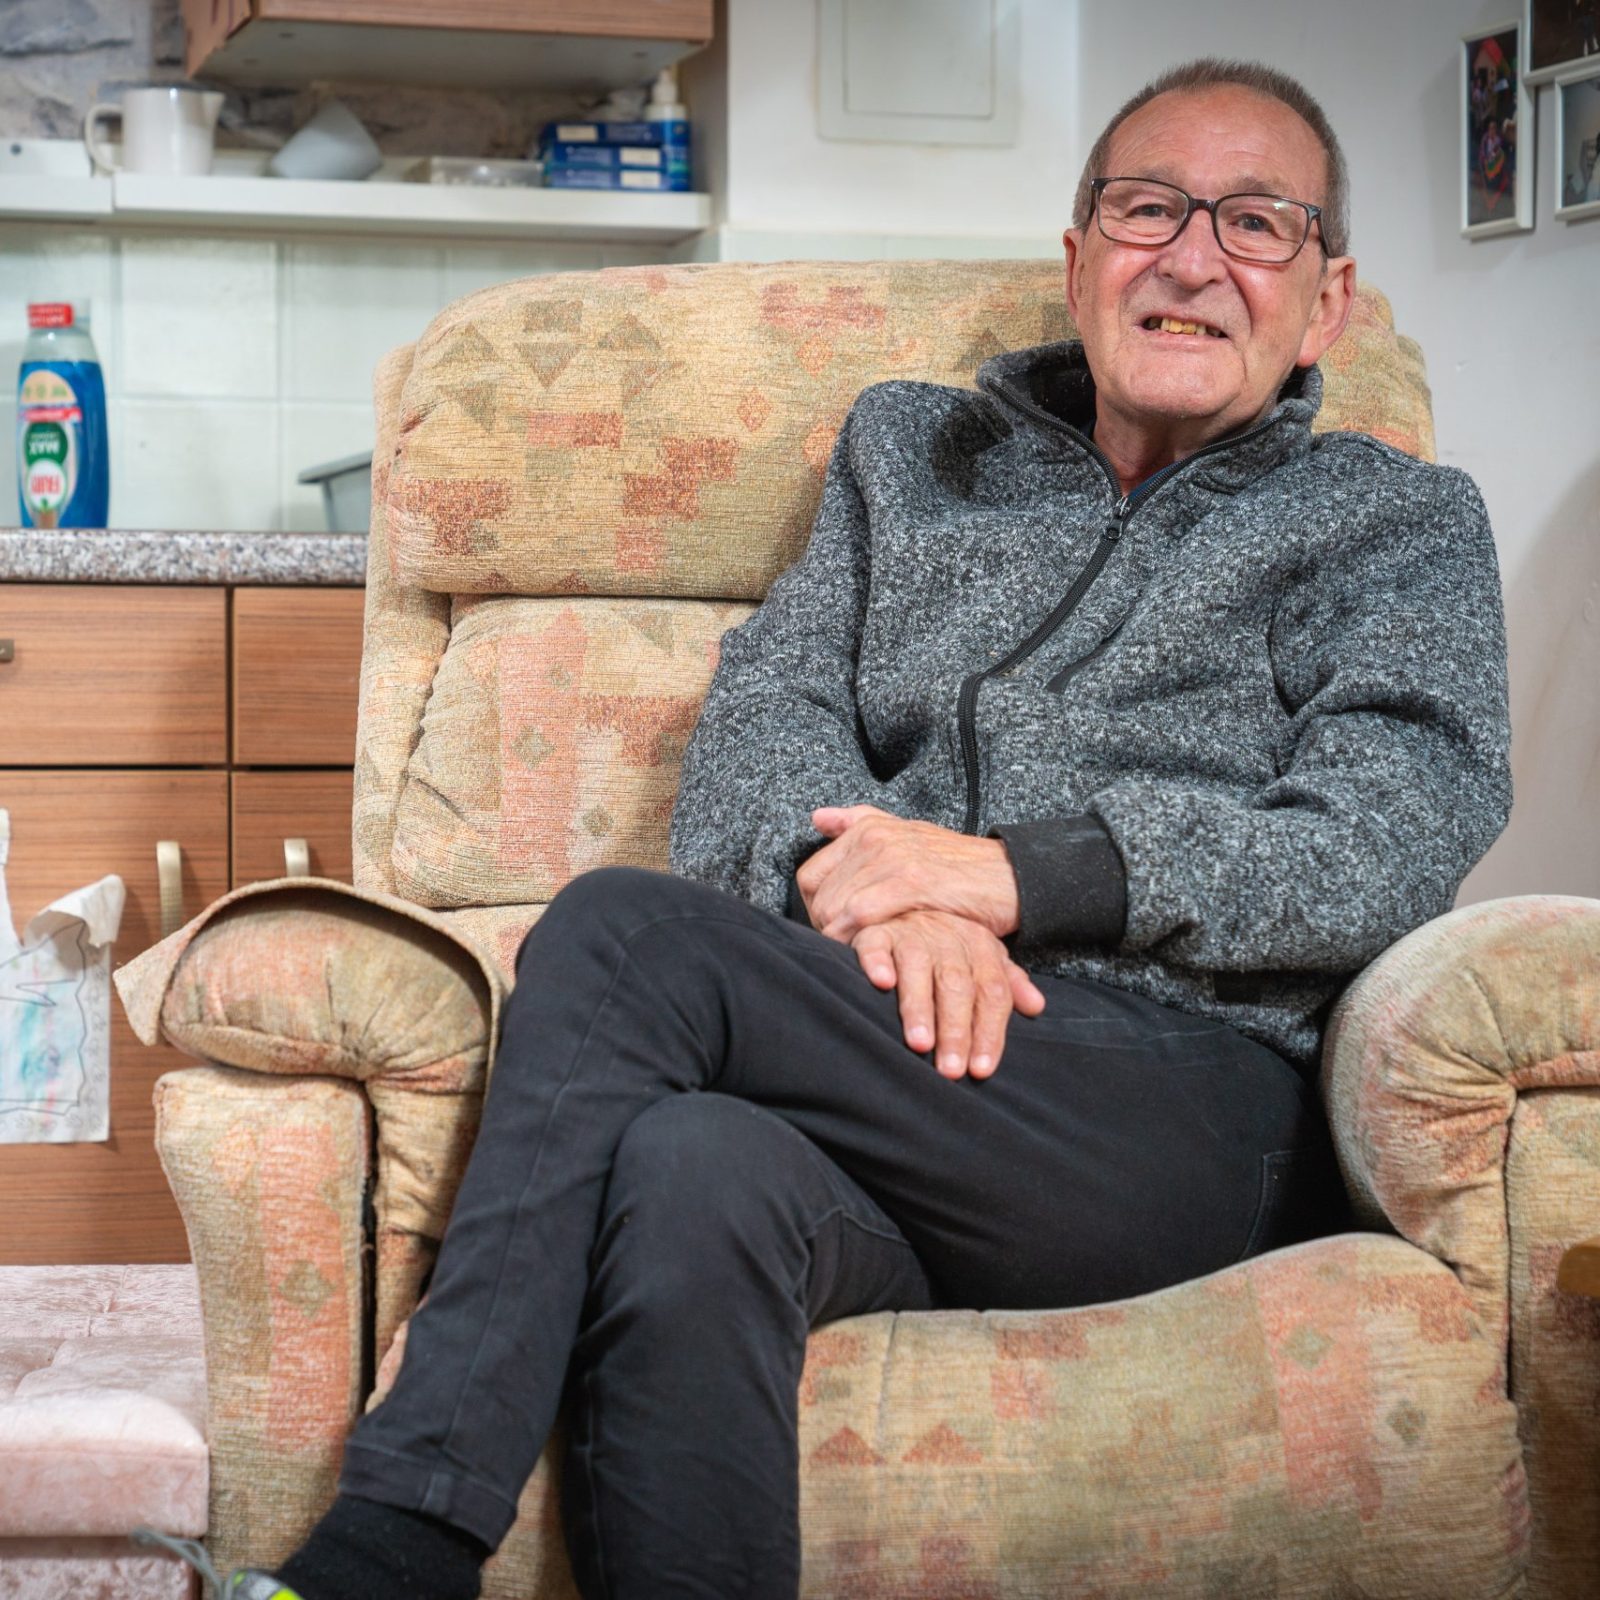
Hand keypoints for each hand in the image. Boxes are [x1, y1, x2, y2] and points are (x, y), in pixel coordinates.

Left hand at [800, 805, 1019, 941]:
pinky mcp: (912, 881)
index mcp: (869, 828)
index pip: (810, 875)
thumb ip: (862, 823)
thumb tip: (818, 817)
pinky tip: (868, 957)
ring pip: (835, 906)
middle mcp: (875, 837)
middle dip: (825, 928)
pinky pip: (860, 914)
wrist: (1011, 877)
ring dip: (839, 939)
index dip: (814, 908)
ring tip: (857, 957)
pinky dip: (856, 939)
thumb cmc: (958, 867)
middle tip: (846, 951)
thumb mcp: (909, 836)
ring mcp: (892, 857)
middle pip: (818, 895)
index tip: (832, 931)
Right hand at [851, 909, 1045, 1079]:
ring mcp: (910, 933)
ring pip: (918, 968)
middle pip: (956, 986)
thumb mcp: (982, 960)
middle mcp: (947, 937)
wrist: (904, 907)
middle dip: (955, 1030)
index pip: (991, 992)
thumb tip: (1036, 1007)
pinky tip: (881, 983)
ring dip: (919, 1007)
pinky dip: (878, 963)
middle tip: (951, 1069)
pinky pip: (875, 946)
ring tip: (919, 1043)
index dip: (989, 1031)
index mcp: (979, 946)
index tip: (981, 1069)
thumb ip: (1006, 983)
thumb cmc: (946, 948)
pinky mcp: (875, 933)